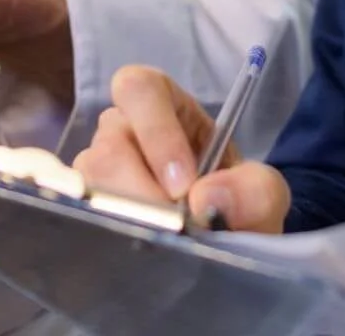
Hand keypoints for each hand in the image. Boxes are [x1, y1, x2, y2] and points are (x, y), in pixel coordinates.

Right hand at [73, 64, 290, 232]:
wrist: (225, 242)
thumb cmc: (236, 201)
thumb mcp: (262, 191)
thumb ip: (253, 190)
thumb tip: (205, 199)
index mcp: (165, 105)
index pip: (139, 89)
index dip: (156, 132)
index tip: (184, 186)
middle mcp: (123, 133)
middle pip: (107, 149)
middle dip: (142, 196)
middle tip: (176, 229)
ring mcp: (99, 175)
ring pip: (89, 191)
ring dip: (129, 223)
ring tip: (165, 245)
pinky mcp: (87, 213)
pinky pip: (83, 222)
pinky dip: (113, 241)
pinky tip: (141, 256)